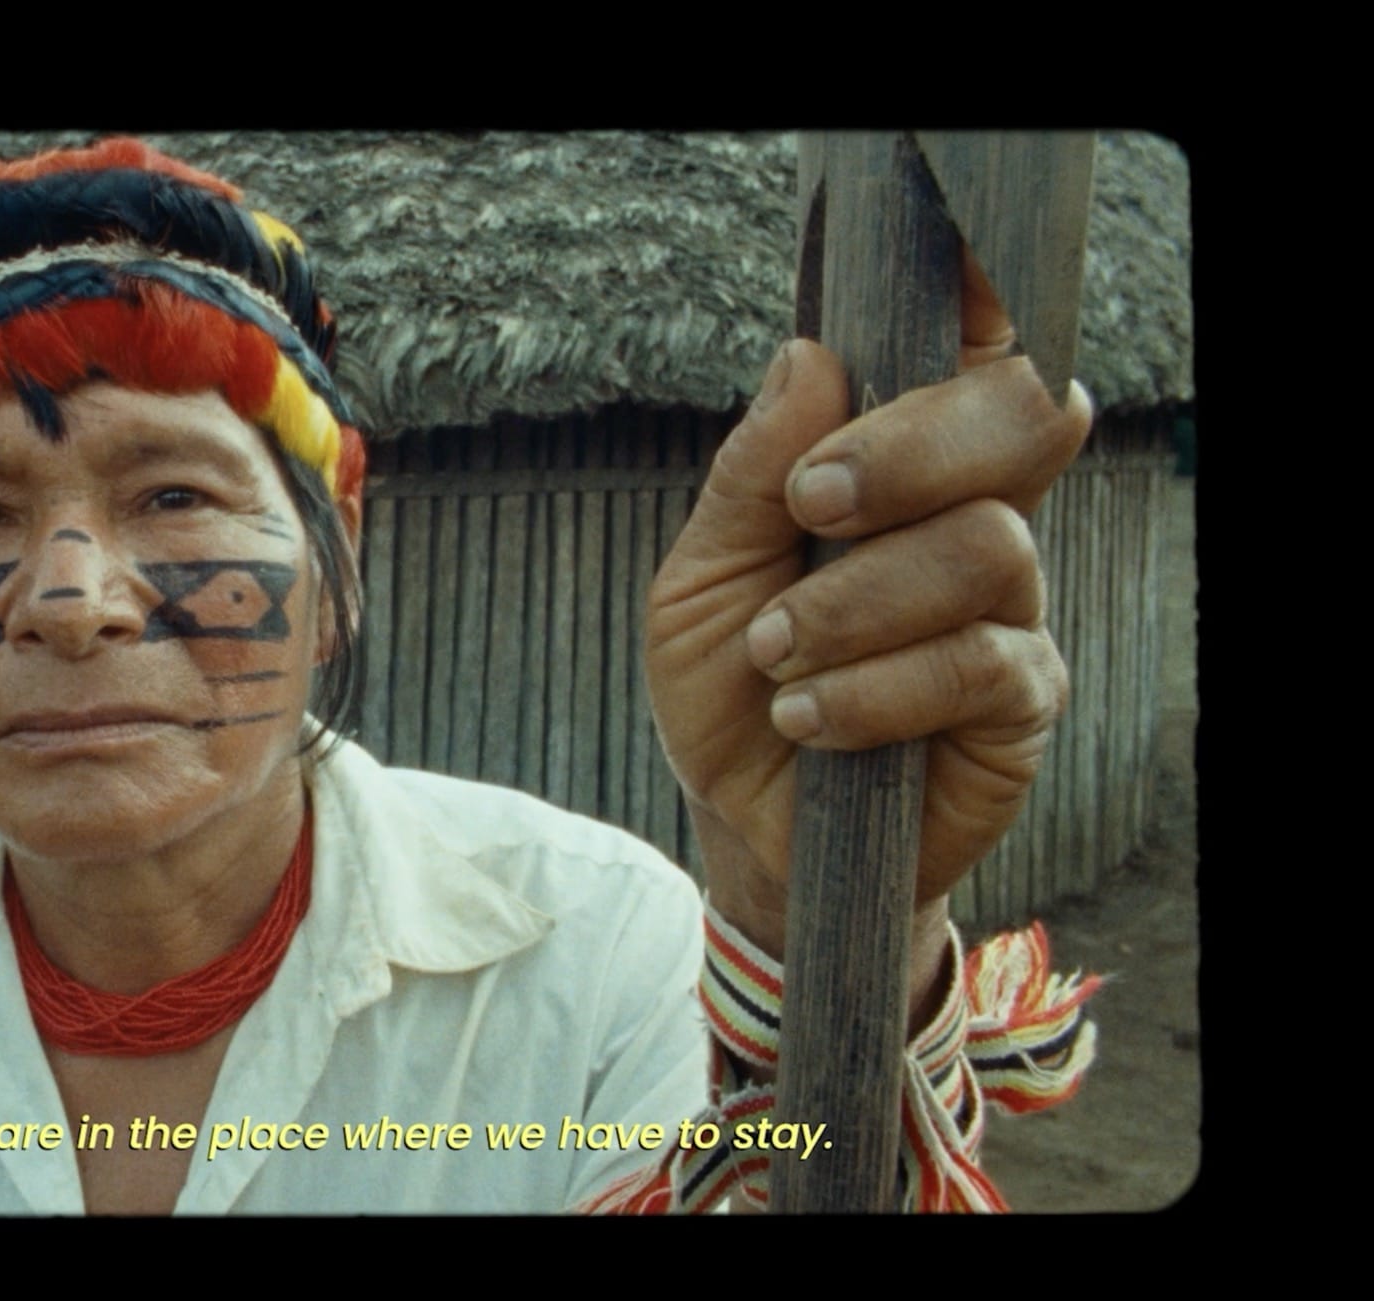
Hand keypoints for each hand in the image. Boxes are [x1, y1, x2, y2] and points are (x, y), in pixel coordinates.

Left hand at [645, 261, 1092, 954]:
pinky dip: (879, 686)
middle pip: (1016, 417)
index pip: (969, 360)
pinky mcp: (1022, 702)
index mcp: (894, 468)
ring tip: (776, 657)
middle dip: (907, 449)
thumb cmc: (729, 691)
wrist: (744, 827)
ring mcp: (1008, 607)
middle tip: (810, 506)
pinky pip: (984, 661)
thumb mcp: (699, 580)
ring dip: (860, 601)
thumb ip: (751, 475)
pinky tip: (812, 717)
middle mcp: (968, 517)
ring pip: (990, 544)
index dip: (983, 301)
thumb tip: (809, 355)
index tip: (955, 277)